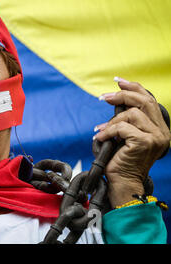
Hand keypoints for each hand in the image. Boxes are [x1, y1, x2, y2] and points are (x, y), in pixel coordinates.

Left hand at [94, 77, 170, 206]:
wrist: (122, 182)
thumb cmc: (120, 160)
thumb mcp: (125, 135)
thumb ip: (126, 119)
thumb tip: (113, 98)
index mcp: (159, 128)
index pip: (150, 100)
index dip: (134, 87)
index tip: (118, 81)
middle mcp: (162, 132)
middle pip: (144, 101)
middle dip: (121, 96)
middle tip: (103, 97)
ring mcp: (156, 137)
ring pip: (131, 114)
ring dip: (111, 121)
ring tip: (101, 131)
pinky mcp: (144, 142)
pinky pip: (122, 128)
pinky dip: (107, 131)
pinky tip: (100, 138)